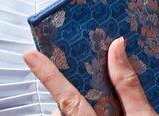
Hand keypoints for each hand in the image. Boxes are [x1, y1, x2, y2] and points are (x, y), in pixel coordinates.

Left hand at [23, 36, 154, 115]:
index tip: (30, 57)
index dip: (48, 76)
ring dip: (80, 113)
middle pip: (66, 111)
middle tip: (89, 93)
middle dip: (72, 98)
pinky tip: (104, 115)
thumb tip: (117, 48)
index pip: (69, 99)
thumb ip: (128, 86)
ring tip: (106, 111)